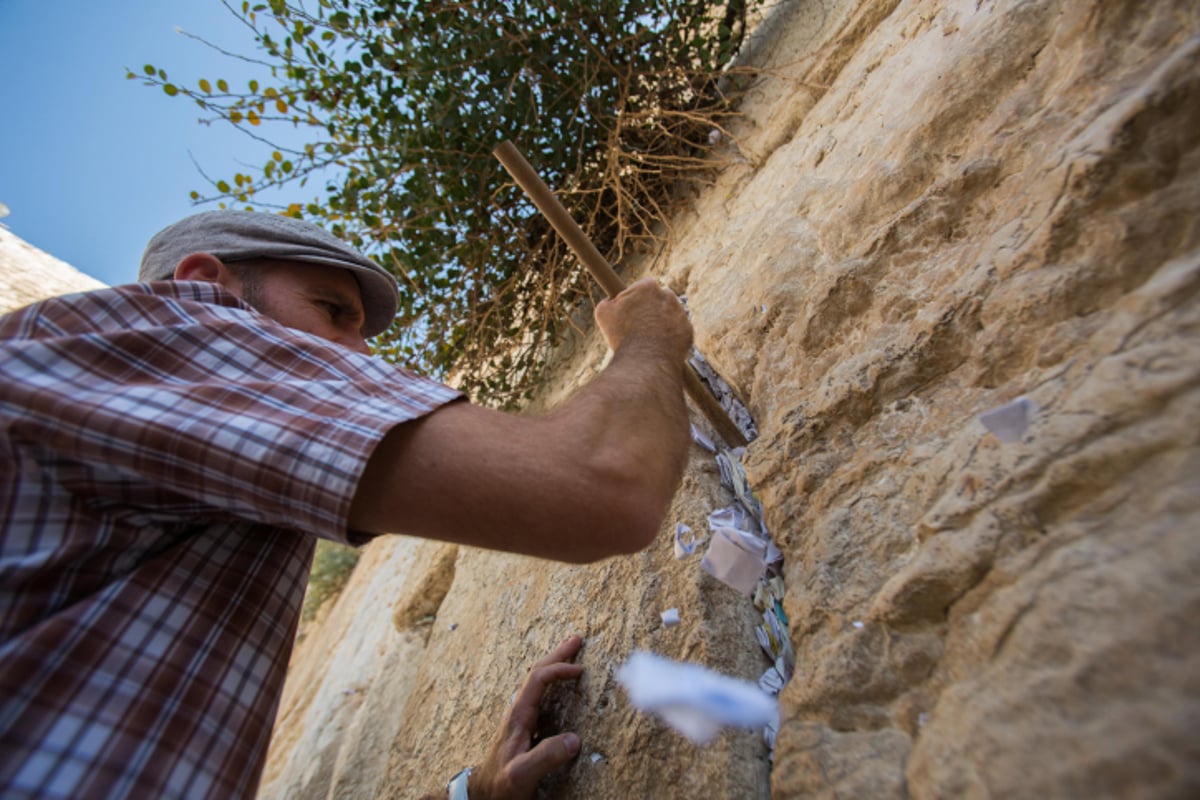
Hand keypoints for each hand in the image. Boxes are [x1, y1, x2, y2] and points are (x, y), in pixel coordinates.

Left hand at [470, 636, 584, 799]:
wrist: (483, 794)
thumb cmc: (500, 785)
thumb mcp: (522, 773)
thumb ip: (546, 756)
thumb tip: (574, 739)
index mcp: (518, 716)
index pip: (538, 679)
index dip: (559, 670)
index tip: (580, 671)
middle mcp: (518, 711)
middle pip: (537, 672)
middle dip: (558, 654)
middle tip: (577, 639)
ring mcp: (521, 717)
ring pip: (537, 681)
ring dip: (554, 664)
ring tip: (570, 652)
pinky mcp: (525, 727)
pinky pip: (540, 694)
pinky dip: (553, 681)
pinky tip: (559, 683)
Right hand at [594, 278, 692, 361]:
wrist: (646, 363)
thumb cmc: (624, 338)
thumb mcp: (603, 315)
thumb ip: (606, 302)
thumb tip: (609, 301)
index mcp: (648, 287)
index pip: (642, 287)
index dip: (633, 300)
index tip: (628, 312)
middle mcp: (668, 296)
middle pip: (658, 299)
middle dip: (650, 309)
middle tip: (638, 326)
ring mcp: (680, 313)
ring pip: (669, 314)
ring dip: (661, 322)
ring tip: (648, 339)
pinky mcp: (688, 330)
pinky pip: (678, 330)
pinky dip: (670, 336)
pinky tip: (659, 346)